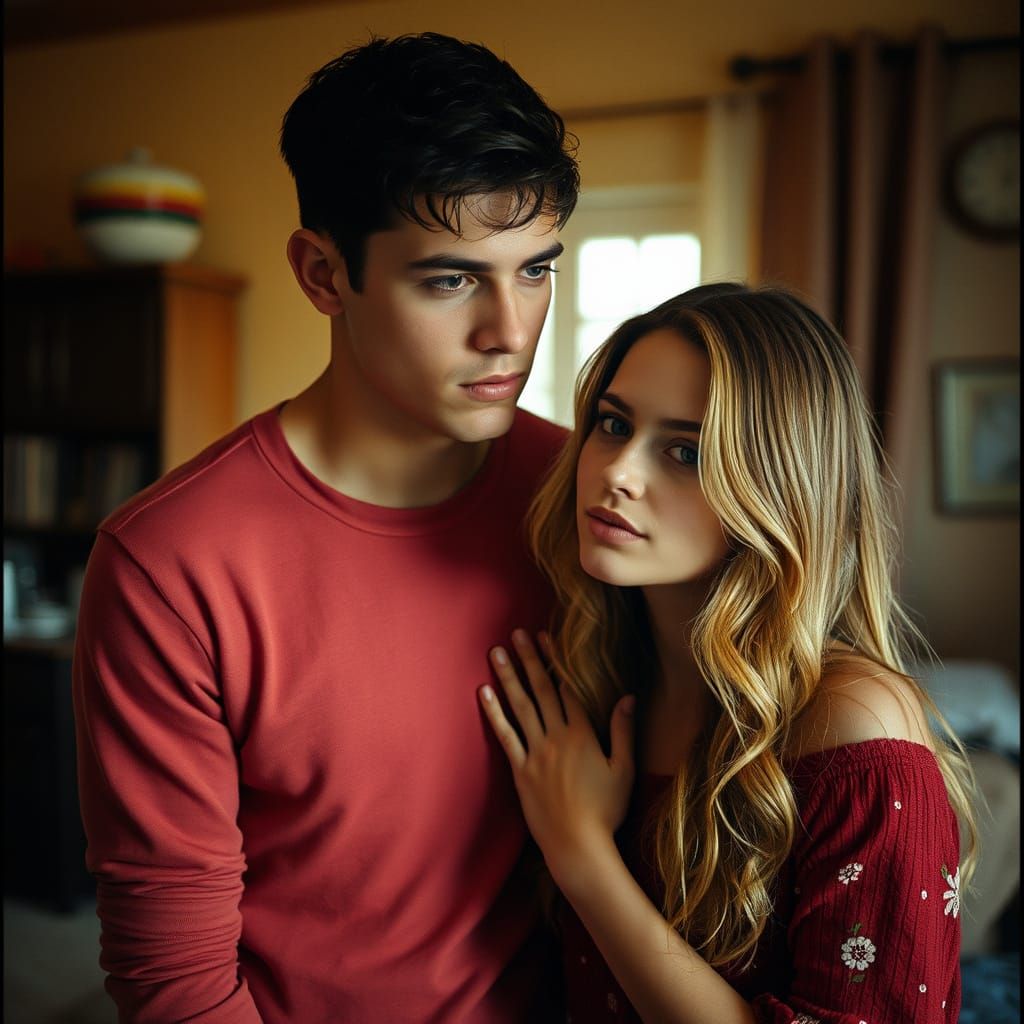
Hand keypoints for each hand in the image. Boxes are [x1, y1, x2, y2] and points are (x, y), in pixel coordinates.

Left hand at [479, 629, 635, 886]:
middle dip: (529, 659)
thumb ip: (624, 731)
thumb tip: (629, 697)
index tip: (545, 637)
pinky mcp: (519, 771)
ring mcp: (535, 753)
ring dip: (508, 677)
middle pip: (541, 690)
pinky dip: (494, 713)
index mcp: (582, 735)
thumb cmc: (606, 811)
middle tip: (516, 633)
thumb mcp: (623, 769)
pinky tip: (484, 692)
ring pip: (520, 707)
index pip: (567, 688)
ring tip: (497, 652)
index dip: (555, 661)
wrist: (578, 845)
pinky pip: (504, 735)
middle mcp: (556, 738)